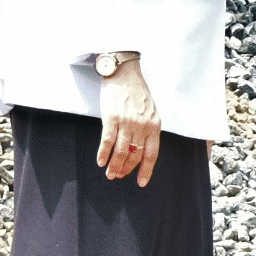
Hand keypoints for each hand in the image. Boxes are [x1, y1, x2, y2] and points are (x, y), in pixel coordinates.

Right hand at [95, 59, 161, 186]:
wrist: (124, 73)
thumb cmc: (136, 92)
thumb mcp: (151, 111)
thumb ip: (148, 128)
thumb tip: (141, 148)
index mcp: (155, 125)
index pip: (152, 154)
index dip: (146, 170)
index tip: (141, 182)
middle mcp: (143, 126)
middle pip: (136, 155)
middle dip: (127, 169)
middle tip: (118, 176)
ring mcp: (127, 122)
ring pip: (122, 152)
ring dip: (115, 165)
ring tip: (110, 174)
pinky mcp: (112, 118)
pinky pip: (108, 141)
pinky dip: (103, 154)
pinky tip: (100, 162)